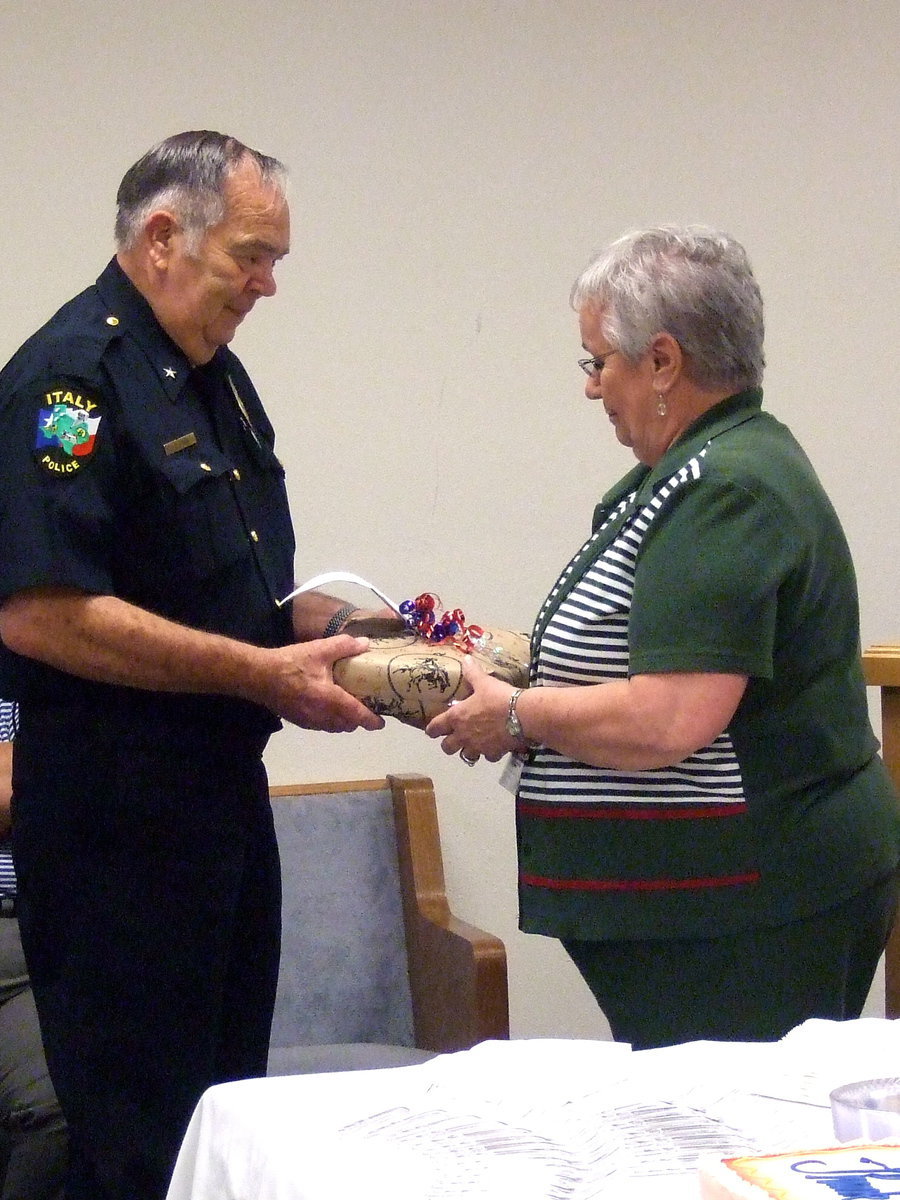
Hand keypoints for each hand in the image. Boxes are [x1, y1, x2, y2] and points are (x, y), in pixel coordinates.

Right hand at [260, 634, 384, 731]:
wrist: (259, 676)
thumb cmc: (291, 663)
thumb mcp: (319, 649)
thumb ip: (344, 646)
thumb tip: (365, 644)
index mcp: (329, 699)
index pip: (356, 714)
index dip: (371, 720)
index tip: (381, 722)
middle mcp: (321, 715)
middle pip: (347, 725)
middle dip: (358, 720)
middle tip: (366, 708)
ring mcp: (309, 721)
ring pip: (334, 728)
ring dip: (344, 722)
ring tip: (349, 709)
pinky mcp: (299, 721)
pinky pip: (321, 726)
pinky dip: (329, 721)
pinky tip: (327, 708)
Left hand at [425, 656, 514, 762]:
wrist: (521, 715)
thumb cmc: (498, 697)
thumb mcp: (484, 682)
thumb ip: (473, 673)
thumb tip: (466, 659)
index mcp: (456, 717)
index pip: (435, 727)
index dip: (431, 730)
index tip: (430, 731)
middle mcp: (463, 735)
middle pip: (447, 747)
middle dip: (448, 744)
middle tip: (453, 739)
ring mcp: (478, 746)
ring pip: (466, 755)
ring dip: (467, 751)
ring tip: (473, 745)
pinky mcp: (493, 752)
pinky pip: (487, 757)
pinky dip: (489, 753)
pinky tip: (493, 747)